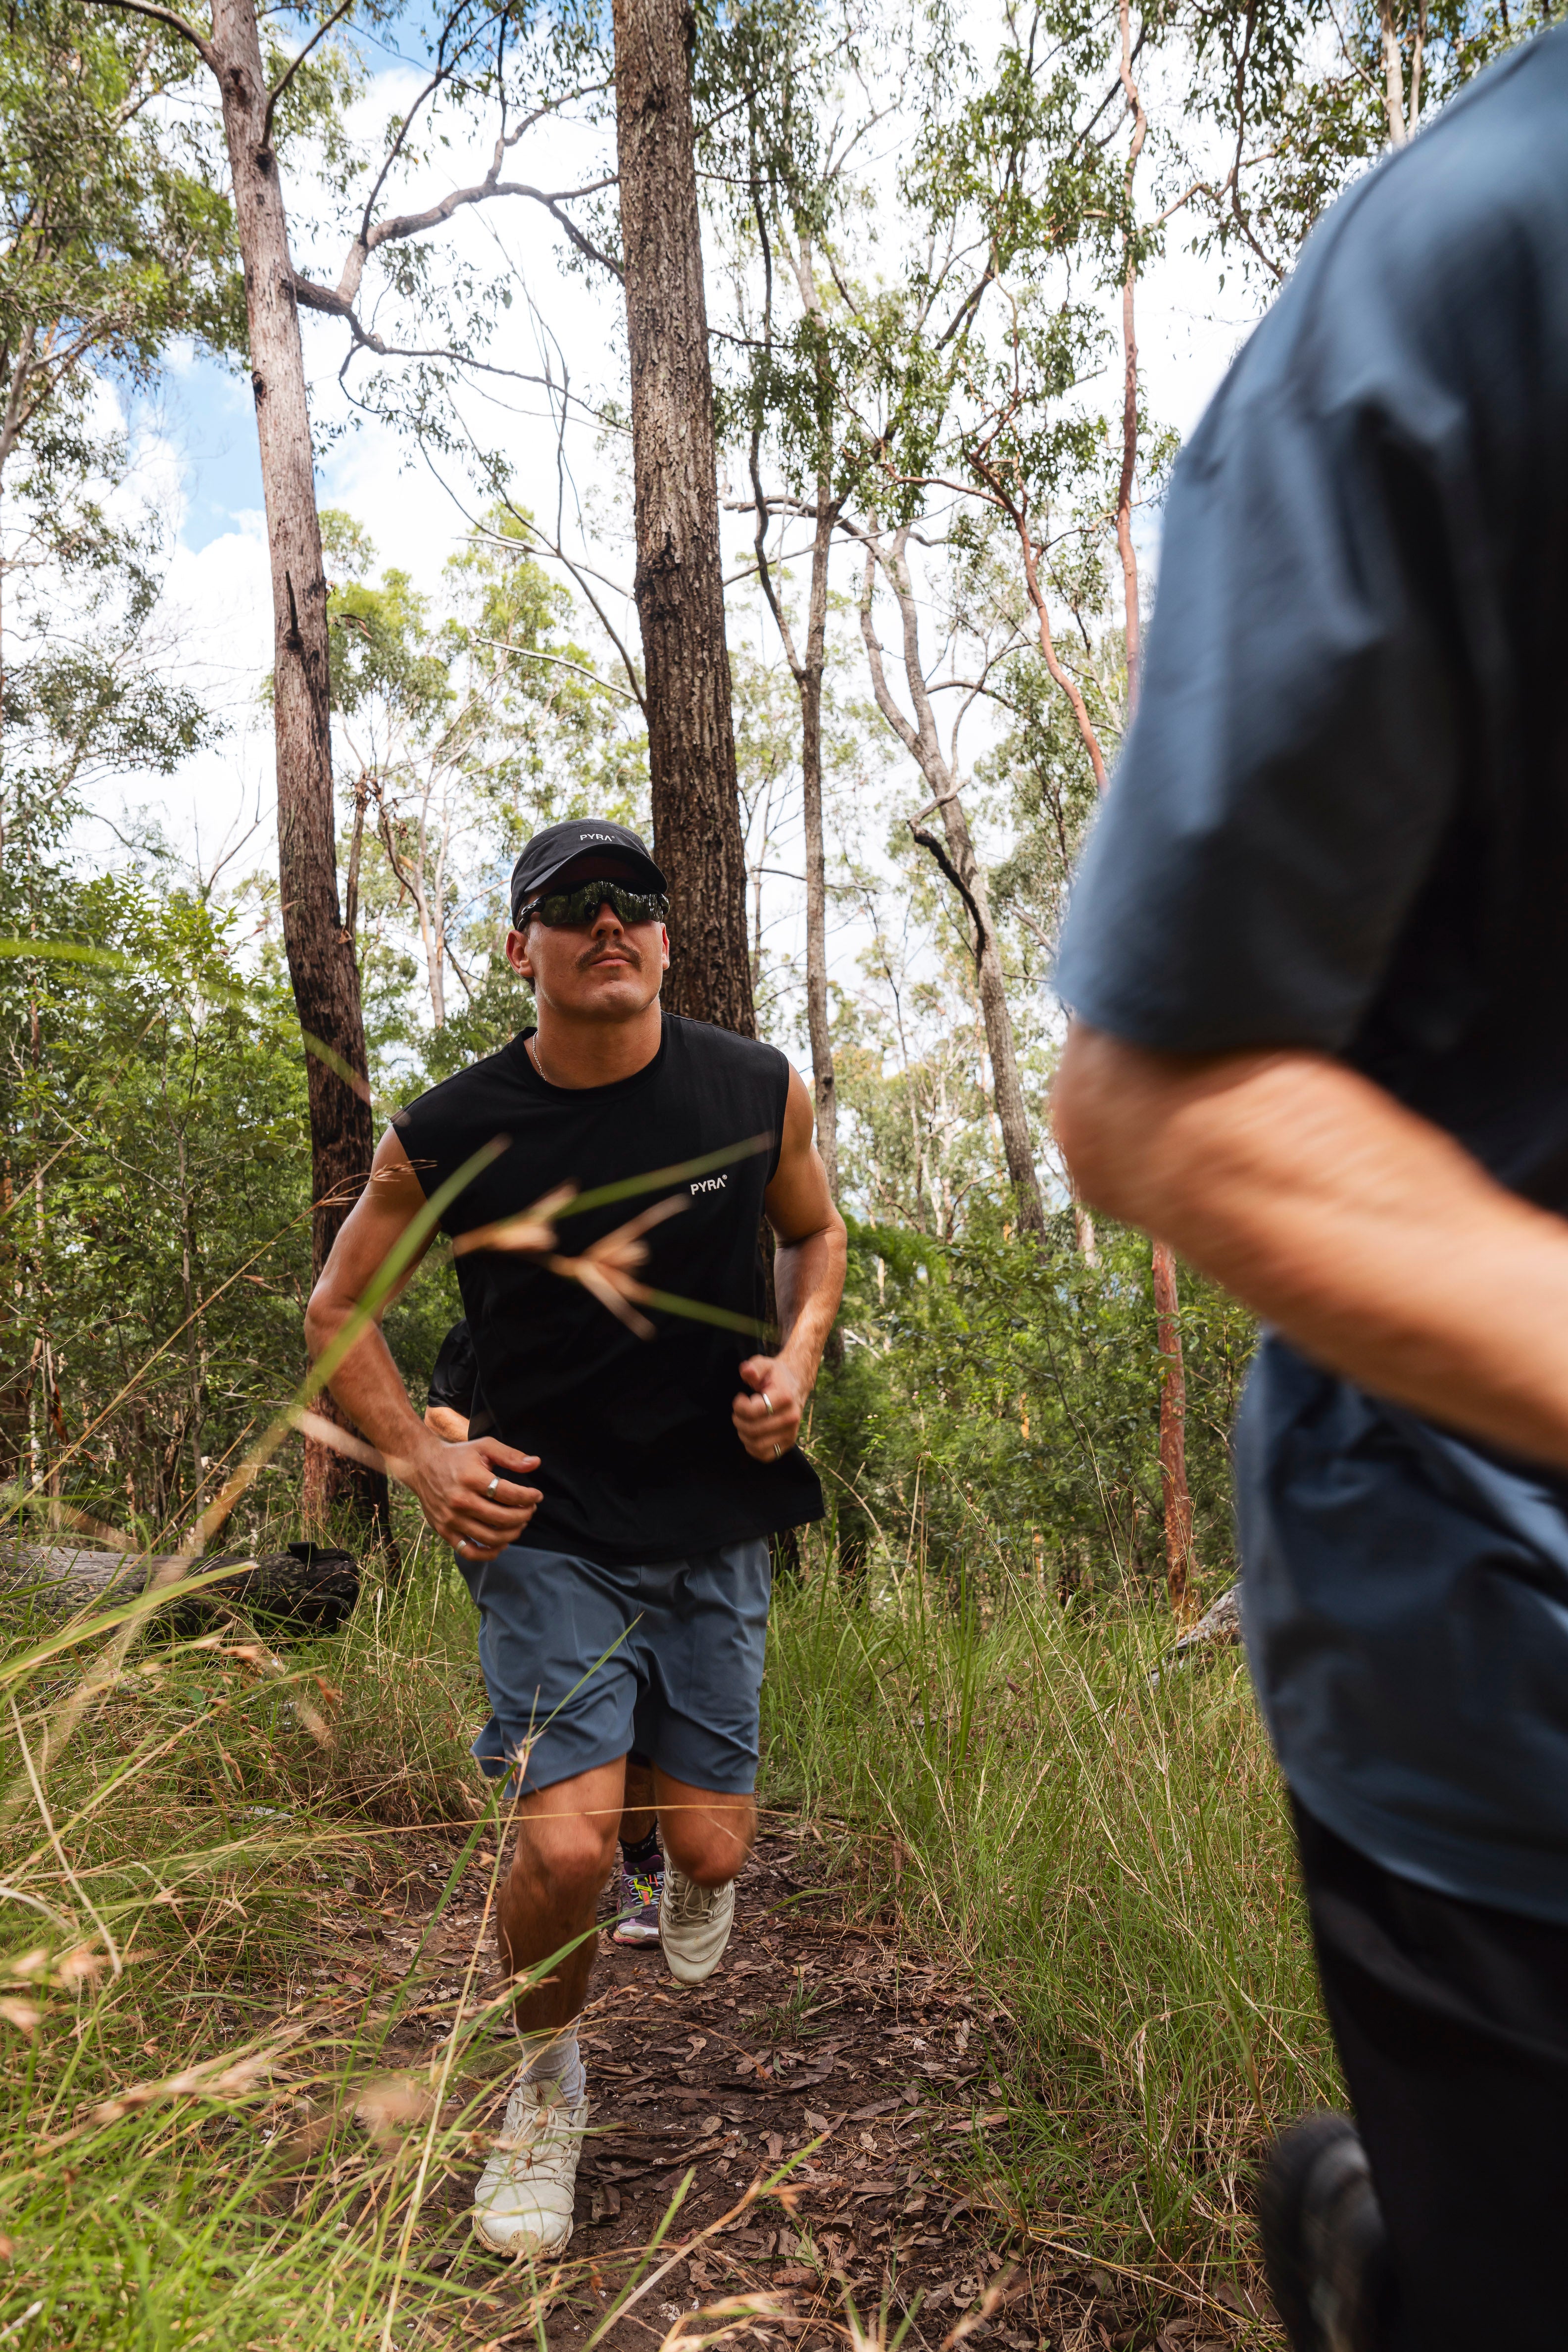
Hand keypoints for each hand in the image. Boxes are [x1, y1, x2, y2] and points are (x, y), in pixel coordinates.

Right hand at [401, 1434, 541, 1562]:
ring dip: (512, 1534)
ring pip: (490, 1537)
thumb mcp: (484, 1447)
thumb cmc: (458, 1456)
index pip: (508, 1494)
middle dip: (524, 1516)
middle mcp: (460, 1501)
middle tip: (529, 1510)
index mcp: (471, 1478)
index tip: (537, 1496)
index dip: (528, 1497)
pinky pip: (469, 1551)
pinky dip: (489, 1553)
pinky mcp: (444, 1531)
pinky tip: (502, 1544)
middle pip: (502, 1518)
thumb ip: (510, 1456)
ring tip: (519, 1524)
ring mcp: (451, 1519)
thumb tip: (536, 1464)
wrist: (422, 1465)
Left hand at [732, 1356, 803, 1462]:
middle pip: (753, 1429)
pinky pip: (765, 1456)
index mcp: (785, 1397)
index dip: (739, 1406)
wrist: (795, 1385)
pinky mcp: (788, 1444)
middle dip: (738, 1420)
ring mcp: (791, 1433)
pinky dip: (752, 1448)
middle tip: (738, 1411)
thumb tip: (746, 1372)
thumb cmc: (775, 1376)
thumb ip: (753, 1367)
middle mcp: (791, 1417)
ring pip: (757, 1445)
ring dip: (743, 1434)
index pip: (753, 1411)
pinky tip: (750, 1435)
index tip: (740, 1398)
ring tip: (743, 1422)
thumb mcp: (764, 1364)